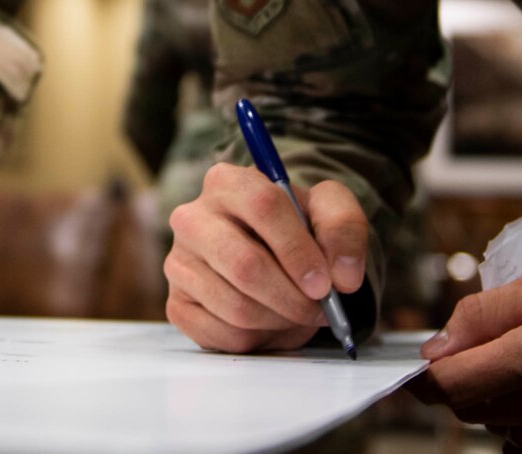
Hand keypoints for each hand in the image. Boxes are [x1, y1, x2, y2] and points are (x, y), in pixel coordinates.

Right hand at [164, 162, 367, 352]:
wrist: (271, 254)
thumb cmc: (296, 228)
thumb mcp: (328, 211)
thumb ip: (344, 229)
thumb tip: (343, 276)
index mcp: (227, 182)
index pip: (263, 207)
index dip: (298, 250)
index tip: (325, 283)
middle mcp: (192, 218)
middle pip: (245, 265)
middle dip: (292, 297)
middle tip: (319, 310)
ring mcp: (179, 262)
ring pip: (236, 307)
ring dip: (280, 320)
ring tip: (296, 312)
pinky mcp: (177, 303)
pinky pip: (222, 335)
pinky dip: (257, 339)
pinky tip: (268, 322)